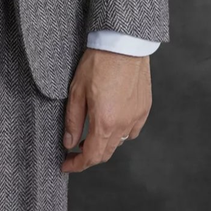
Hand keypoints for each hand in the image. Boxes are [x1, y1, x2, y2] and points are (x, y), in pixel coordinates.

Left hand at [61, 47, 151, 172]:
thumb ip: (73, 121)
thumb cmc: (98, 63)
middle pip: (106, 153)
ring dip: (104, 144)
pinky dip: (120, 132)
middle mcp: (124, 124)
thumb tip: (69, 142)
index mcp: (105, 122)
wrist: (123, 44)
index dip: (77, 165)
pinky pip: (132, 129)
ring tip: (90, 135)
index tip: (66, 165)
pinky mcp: (144, 108)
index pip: (92, 156)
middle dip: (89, 157)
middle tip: (74, 152)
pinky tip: (110, 122)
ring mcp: (137, 117)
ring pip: (120, 142)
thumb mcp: (76, 91)